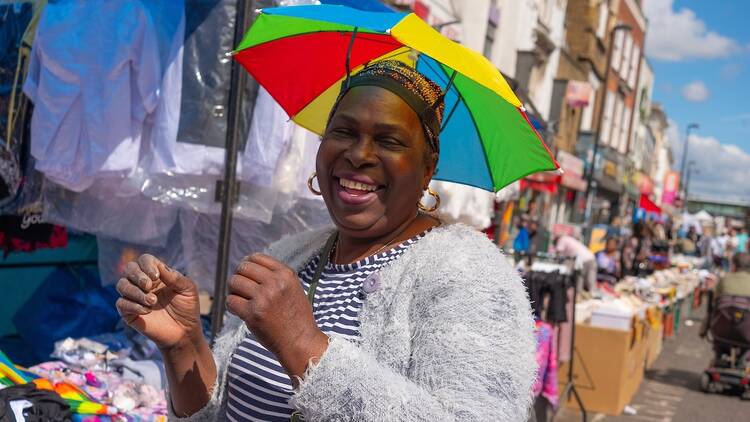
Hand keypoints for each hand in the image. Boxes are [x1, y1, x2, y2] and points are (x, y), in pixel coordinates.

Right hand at [116, 254, 201, 349]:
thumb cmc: (187, 308)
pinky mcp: (128, 313)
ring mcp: (134, 297)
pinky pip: (121, 303)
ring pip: (122, 285)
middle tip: (149, 286)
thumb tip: (158, 266)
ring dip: (136, 292)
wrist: (184, 332)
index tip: (156, 276)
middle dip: (138, 275)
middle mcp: (143, 284)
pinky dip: (134, 306)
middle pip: (129, 269)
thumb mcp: (187, 289)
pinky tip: (148, 311)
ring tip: (153, 301)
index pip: (144, 260)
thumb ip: (174, 277)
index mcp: (157, 275)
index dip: (147, 265)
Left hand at [227, 254, 327, 380]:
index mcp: (286, 274)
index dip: (248, 264)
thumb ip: (276, 275)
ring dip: (234, 291)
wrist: (301, 342)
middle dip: (239, 277)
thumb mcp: (294, 288)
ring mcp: (264, 298)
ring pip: (234, 283)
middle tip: (241, 288)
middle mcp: (275, 283)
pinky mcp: (253, 314)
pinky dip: (232, 306)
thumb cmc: (296, 317)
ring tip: (241, 300)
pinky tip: (241, 311)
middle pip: (243, 268)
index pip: (257, 257)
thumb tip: (249, 264)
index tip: (247, 275)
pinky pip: (231, 301)